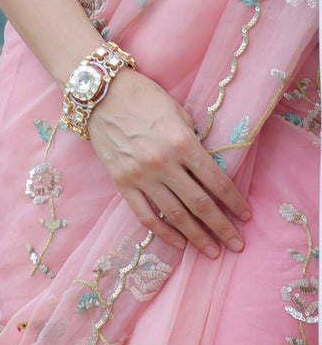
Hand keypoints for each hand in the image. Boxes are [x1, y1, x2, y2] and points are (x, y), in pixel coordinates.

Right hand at [88, 69, 249, 256]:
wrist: (100, 94)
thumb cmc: (143, 97)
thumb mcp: (178, 112)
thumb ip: (192, 141)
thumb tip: (205, 166)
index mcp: (183, 143)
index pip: (217, 181)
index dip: (234, 202)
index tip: (245, 216)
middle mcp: (164, 163)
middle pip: (200, 204)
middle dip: (222, 227)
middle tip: (237, 244)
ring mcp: (141, 175)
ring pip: (175, 215)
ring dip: (197, 236)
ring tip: (212, 251)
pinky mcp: (122, 182)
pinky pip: (145, 215)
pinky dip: (163, 233)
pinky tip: (178, 243)